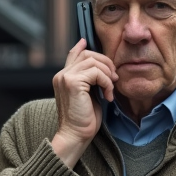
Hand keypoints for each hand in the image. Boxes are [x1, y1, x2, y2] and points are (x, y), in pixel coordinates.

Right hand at [50, 39, 117, 168]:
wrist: (75, 135)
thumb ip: (89, 80)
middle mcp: (61, 75)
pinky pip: (96, 73)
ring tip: (111, 89)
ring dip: (107, 74)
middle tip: (114, 78)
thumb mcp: (88, 95)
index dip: (81, 46)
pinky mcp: (72, 83)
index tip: (86, 41)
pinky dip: (106, 83)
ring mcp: (65, 78)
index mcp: (62, 77)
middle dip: (105, 63)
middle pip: (87, 54)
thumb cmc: (83, 119)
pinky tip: (107, 96)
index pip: (73, 54)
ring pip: (93, 61)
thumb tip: (99, 68)